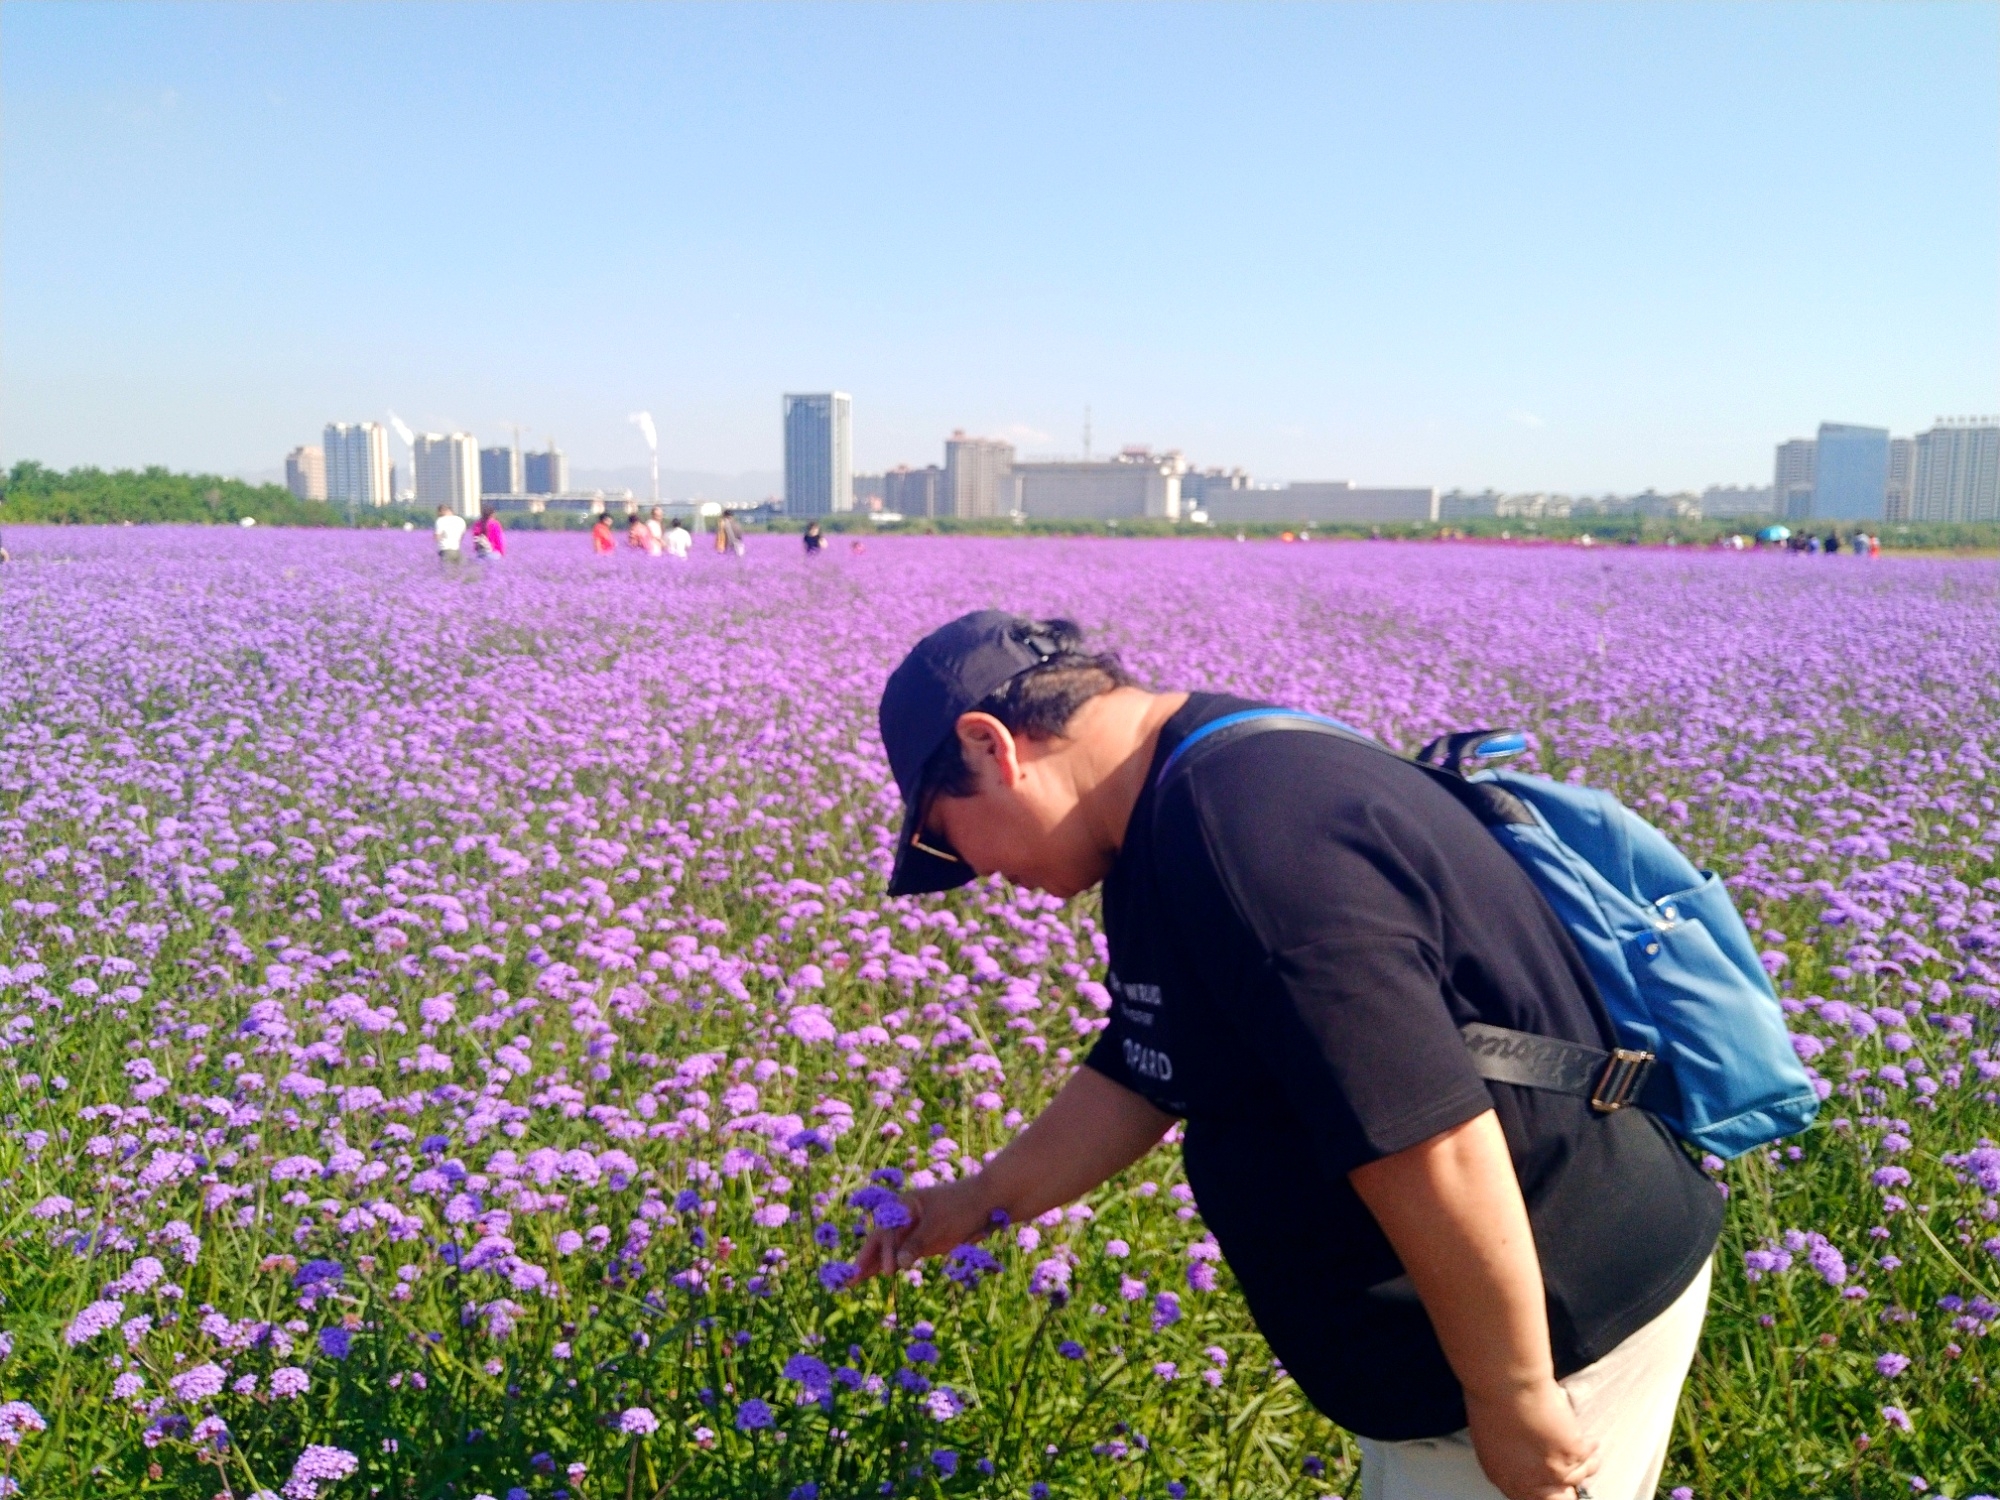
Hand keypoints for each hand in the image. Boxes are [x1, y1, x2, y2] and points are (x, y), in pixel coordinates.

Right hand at [854, 1179, 996, 1282]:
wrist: (987, 1201)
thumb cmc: (961, 1208)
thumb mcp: (939, 1225)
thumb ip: (917, 1243)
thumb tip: (898, 1263)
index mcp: (904, 1205)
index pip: (887, 1232)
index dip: (883, 1252)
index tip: (888, 1271)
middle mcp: (904, 1217)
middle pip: (880, 1240)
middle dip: (866, 1259)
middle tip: (849, 1279)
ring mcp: (913, 1230)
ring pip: (888, 1249)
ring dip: (873, 1264)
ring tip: (853, 1281)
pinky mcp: (923, 1241)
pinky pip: (902, 1254)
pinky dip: (890, 1264)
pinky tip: (877, 1274)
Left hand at [1463, 1378, 1599, 1499]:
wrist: (1504, 1381)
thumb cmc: (1490, 1397)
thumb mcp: (1491, 1434)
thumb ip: (1511, 1453)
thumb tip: (1525, 1454)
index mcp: (1504, 1476)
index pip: (1530, 1498)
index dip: (1545, 1489)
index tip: (1553, 1481)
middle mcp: (1529, 1481)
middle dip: (1566, 1486)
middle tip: (1568, 1470)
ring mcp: (1553, 1471)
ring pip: (1579, 1477)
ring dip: (1582, 1463)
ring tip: (1583, 1451)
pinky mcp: (1572, 1454)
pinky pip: (1589, 1456)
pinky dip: (1589, 1445)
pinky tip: (1588, 1438)